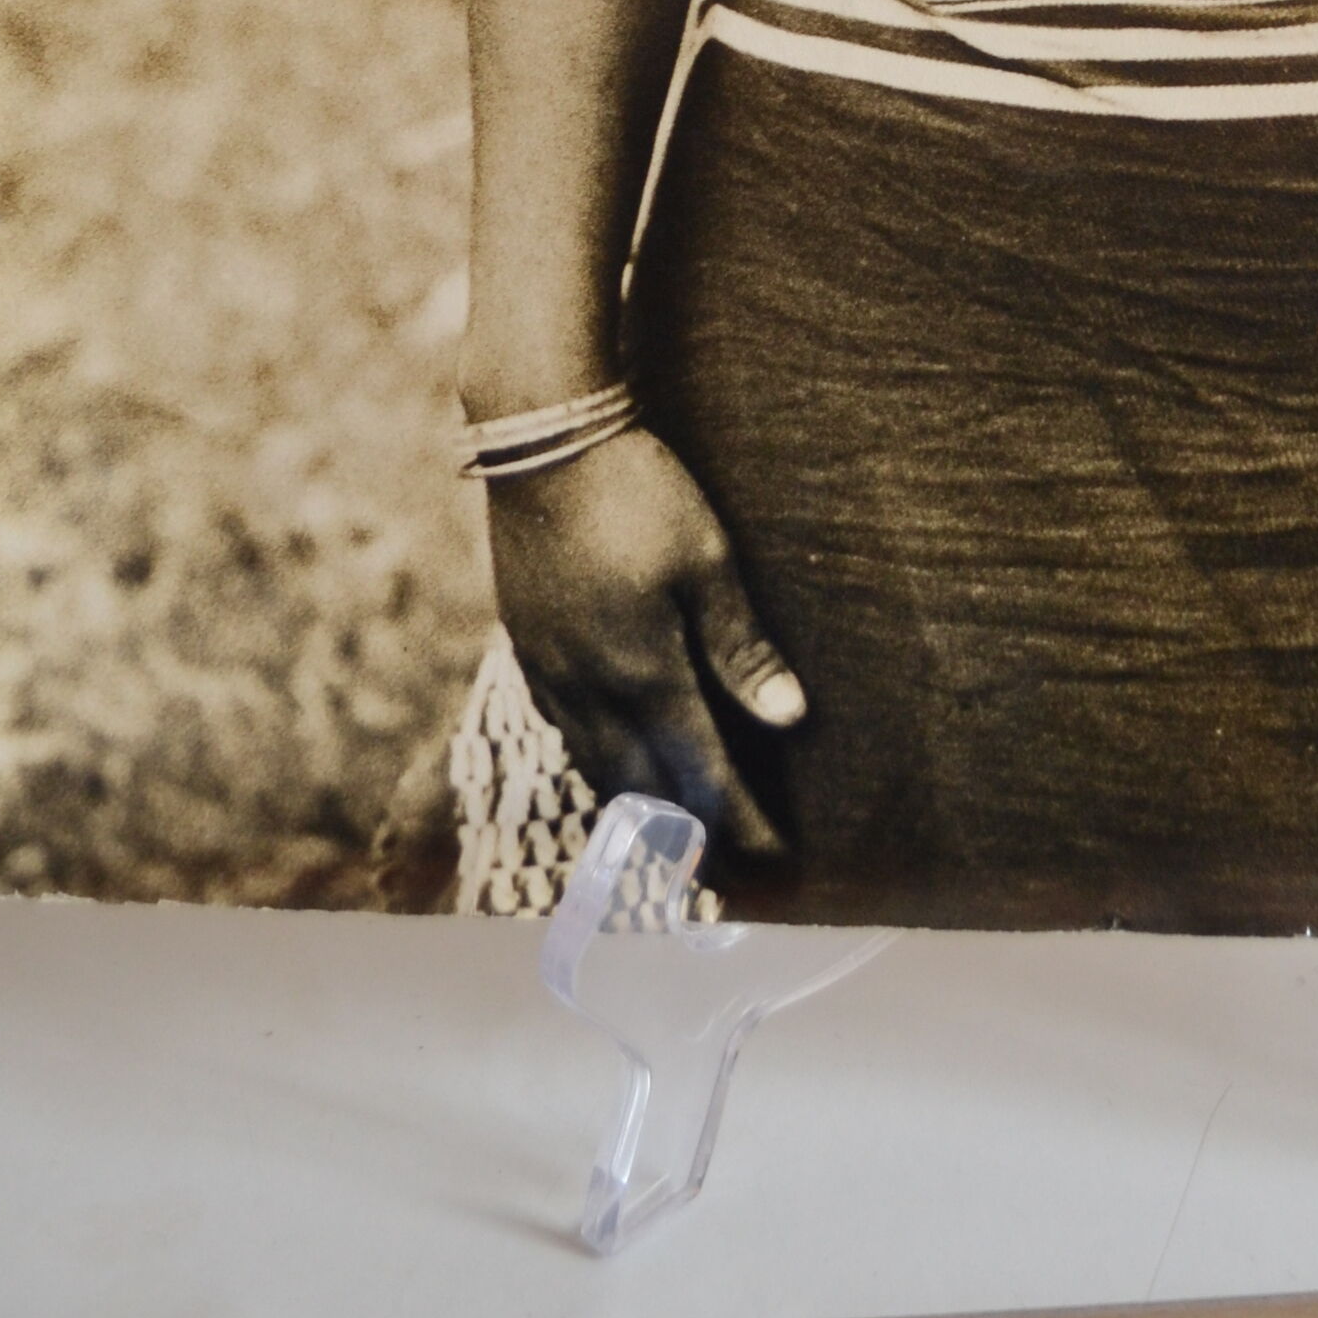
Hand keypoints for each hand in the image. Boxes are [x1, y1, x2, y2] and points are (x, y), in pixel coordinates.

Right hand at [486, 426, 804, 856]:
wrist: (543, 443)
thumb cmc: (638, 492)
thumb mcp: (708, 559)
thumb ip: (742, 646)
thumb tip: (789, 719)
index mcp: (646, 673)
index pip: (703, 776)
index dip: (741, 822)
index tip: (776, 856)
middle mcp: (591, 690)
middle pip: (645, 792)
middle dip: (688, 838)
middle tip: (724, 874)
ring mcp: (551, 672)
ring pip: (597, 770)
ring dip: (638, 811)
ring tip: (671, 840)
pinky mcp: (527, 647)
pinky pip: (566, 733)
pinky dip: (597, 766)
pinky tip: (611, 763)